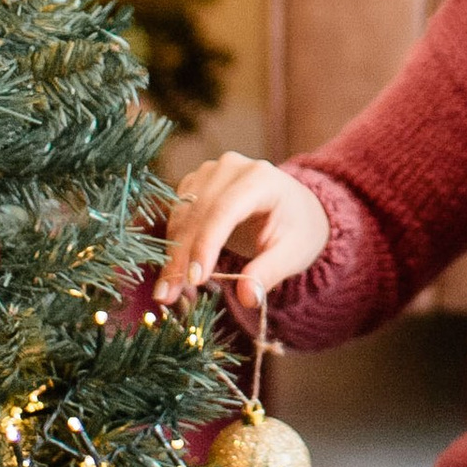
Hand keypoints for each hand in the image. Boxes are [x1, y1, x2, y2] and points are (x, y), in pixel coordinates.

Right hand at [153, 154, 330, 314]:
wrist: (296, 208)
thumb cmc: (297, 229)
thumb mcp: (293, 253)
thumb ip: (269, 273)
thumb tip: (247, 298)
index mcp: (260, 178)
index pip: (225, 210)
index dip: (206, 244)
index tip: (194, 279)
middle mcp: (230, 168)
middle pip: (197, 213)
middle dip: (181, 258)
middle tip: (169, 297)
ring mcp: (209, 172)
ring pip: (180, 215)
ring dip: (172, 255)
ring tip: (169, 293)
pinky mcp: (194, 184)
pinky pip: (176, 216)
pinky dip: (173, 246)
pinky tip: (175, 276)